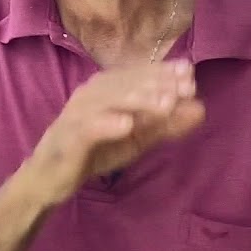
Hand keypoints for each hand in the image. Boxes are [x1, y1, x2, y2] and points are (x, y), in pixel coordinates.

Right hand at [24, 60, 204, 204]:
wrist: (49, 178)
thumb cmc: (95, 151)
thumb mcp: (137, 138)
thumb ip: (166, 124)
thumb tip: (201, 108)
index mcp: (106, 89)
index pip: (137, 74)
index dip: (163, 72)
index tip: (191, 73)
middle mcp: (90, 94)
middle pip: (126, 84)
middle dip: (157, 84)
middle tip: (186, 87)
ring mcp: (77, 114)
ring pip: (109, 101)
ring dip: (138, 100)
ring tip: (166, 104)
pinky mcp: (68, 137)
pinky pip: (87, 127)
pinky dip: (107, 124)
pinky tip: (127, 125)